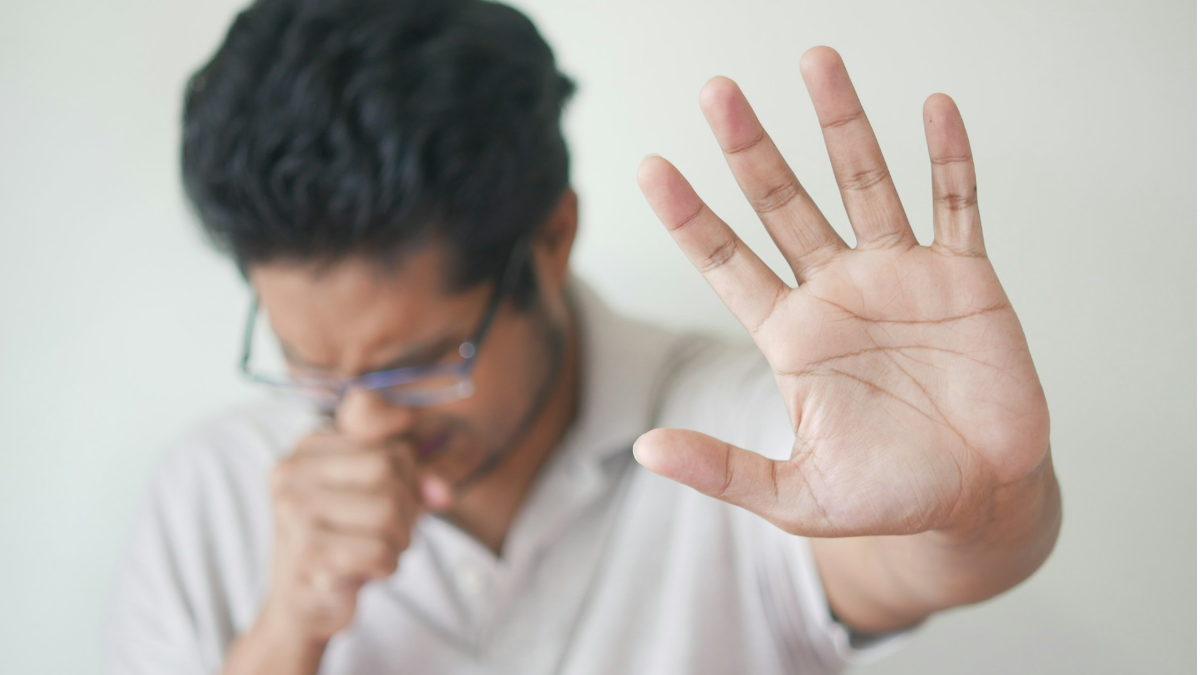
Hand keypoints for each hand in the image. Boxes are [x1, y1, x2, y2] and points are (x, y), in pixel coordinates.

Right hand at [259, 431, 423, 643]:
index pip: (390, 449)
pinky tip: (369, 571)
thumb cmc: (345, 541)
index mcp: (306, 450)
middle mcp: (292, 473)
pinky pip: (379, 551)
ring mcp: (295, 512)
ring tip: (381, 551)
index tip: (396, 507)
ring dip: (400, 540)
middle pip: (387, 471)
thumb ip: (416, 481)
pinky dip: (388, 566)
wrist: (303, 604)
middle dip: (407, 509)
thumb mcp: (378, 497)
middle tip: (393, 534)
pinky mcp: (308, 553)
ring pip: (387, 510)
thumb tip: (443, 492)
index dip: (411, 482)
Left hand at [634, 46, 1050, 539]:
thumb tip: (644, 449)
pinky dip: (949, 159)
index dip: (690, 216)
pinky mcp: (964, 279)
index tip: (651, 167)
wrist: (978, 499)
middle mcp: (837, 291)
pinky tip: (933, 109)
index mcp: (791, 335)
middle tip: (717, 93)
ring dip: (842, 124)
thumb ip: (723, 468)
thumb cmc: (887, 496)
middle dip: (751, 149)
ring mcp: (900, 277)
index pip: (727, 261)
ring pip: (864, 183)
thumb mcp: (796, 495)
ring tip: (816, 62)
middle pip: (784, 203)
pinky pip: (957, 204)